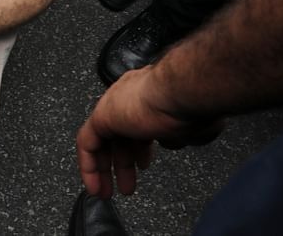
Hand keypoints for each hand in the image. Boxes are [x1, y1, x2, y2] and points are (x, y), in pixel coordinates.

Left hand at [76, 64, 222, 198]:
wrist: (183, 89)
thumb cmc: (194, 102)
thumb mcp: (190, 125)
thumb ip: (178, 133)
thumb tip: (171, 142)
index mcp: (150, 93)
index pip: (139, 123)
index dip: (139, 148)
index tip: (142, 166)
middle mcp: (130, 95)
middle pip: (119, 134)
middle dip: (122, 163)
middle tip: (127, 185)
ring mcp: (115, 104)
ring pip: (102, 140)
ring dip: (105, 169)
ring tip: (109, 192)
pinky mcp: (102, 115)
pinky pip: (88, 143)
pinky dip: (89, 167)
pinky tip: (95, 185)